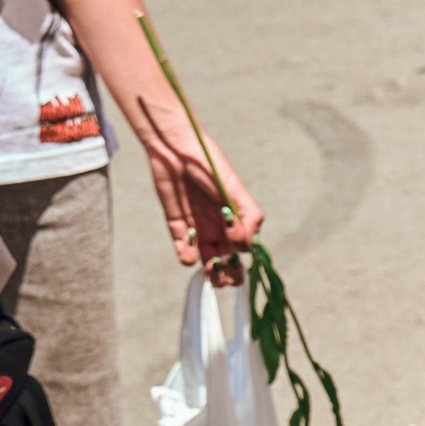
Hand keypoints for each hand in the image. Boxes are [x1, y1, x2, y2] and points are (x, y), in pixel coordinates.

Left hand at [137, 118, 260, 285]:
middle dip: (229, 274)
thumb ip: (247, 217)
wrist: (175, 151)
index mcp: (239, 219)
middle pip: (229, 262)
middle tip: (224, 273)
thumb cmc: (209, 165)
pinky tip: (189, 251)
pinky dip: (186, 257)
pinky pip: (184, 250)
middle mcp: (221, 227)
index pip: (246, 250)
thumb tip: (249, 247)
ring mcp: (200, 228)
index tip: (234, 245)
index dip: (242, 256)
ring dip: (210, 272)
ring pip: (208, 262)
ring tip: (208, 269)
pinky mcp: (178, 226)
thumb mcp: (233, 190)